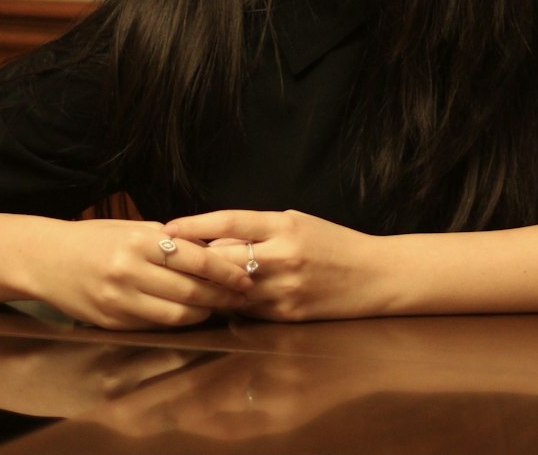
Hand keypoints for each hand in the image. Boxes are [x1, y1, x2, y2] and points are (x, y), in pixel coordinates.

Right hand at [23, 218, 253, 329]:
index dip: (225, 271)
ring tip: (220, 307)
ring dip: (203, 312)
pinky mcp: (112, 322)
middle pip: (190, 290)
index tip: (245, 276)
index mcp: (139, 241)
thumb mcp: (130, 227)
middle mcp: (130, 271)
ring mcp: (119, 300)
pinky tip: (191, 316)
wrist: (45, 259)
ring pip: (175, 314)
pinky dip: (177, 322)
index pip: (195, 259)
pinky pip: (154, 325)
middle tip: (244, 295)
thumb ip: (167, 239)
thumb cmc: (93, 238)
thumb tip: (208, 252)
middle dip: (222, 295)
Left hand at [161, 210, 385, 322]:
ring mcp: (285, 289)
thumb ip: (258, 230)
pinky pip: (246, 310)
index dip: (195, 225)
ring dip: (206, 287)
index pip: (230, 221)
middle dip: (192, 261)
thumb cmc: (331, 244)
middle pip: (222, 259)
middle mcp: (284, 256)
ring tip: (180, 283)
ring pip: (229, 290)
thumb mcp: (297, 223)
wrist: (373, 276)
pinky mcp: (287, 315)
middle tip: (164, 260)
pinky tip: (215, 301)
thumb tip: (215, 239)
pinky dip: (229, 304)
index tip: (169, 227)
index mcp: (285, 226)